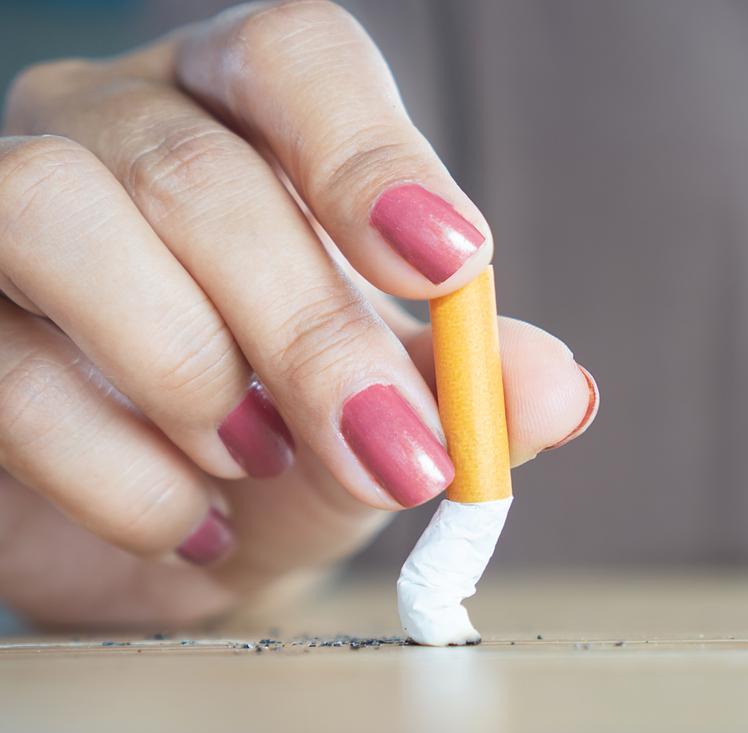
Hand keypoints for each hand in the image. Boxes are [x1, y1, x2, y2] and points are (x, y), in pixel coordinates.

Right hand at [0, 2, 597, 627]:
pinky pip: (3, 367)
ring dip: (188, 368)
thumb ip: (475, 390)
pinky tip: (193, 520)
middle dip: (310, 332)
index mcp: (247, 112)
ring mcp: (10, 210)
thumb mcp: (401, 412)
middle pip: (195, 170)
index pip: (298, 58)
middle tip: (395, 453)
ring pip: (55, 212)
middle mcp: (118, 128)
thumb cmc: (302, 440)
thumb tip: (561, 392)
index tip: (450, 267)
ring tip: (258, 462)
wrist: (186, 530)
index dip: (373, 154)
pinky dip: (118, 470)